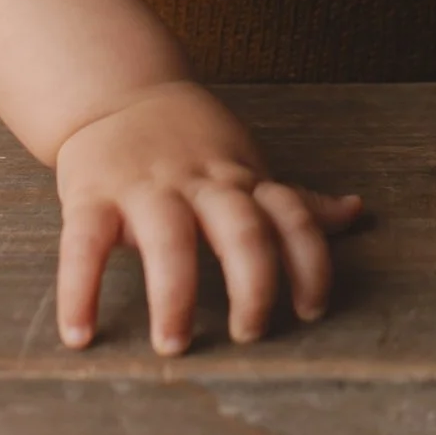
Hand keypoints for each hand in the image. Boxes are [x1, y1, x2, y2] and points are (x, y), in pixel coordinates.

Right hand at [52, 79, 364, 353]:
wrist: (118, 91)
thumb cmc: (193, 143)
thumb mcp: (246, 164)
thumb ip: (294, 201)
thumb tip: (356, 213)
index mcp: (241, 179)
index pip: (291, 216)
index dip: (310, 260)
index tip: (311, 310)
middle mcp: (200, 182)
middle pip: (241, 227)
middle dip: (252, 282)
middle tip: (250, 333)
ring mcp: (146, 188)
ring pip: (168, 236)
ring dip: (173, 292)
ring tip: (174, 343)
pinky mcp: (92, 197)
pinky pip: (85, 244)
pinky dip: (79, 289)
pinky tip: (80, 333)